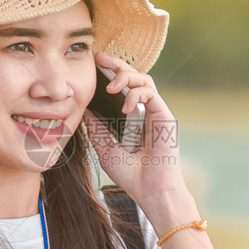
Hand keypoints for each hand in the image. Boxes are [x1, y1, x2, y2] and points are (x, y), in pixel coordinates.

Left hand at [84, 52, 188, 206]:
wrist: (149, 190)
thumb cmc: (130, 174)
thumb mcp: (105, 148)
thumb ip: (96, 128)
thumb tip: (84, 109)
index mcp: (128, 118)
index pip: (119, 88)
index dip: (109, 73)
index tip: (94, 64)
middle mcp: (142, 112)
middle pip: (132, 77)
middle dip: (116, 64)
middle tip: (100, 59)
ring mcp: (154, 112)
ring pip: (143, 79)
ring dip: (126, 77)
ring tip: (110, 87)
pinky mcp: (164, 115)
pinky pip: (151, 92)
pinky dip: (136, 94)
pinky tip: (125, 106)